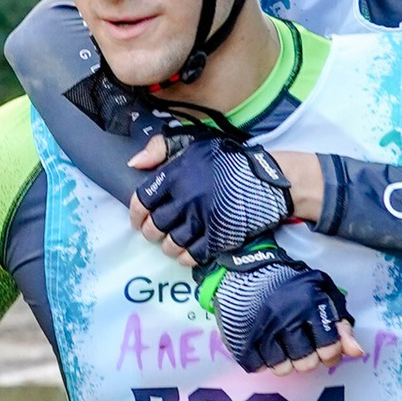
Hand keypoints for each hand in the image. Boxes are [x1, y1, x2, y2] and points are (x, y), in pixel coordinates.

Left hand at [123, 125, 293, 268]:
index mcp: (177, 175)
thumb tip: (133, 163)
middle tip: (154, 232)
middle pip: (155, 225)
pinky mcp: (219, 236)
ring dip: (168, 246)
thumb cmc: (228, 159)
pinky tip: (185, 253)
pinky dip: (185, 257)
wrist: (267, 179)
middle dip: (151, 232)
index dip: (135, 213)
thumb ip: (160, 148)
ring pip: (172, 243)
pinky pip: (193, 254)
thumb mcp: (194, 143)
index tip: (137, 220)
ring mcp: (203, 219)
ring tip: (171, 242)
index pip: (142, 200)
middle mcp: (186, 198)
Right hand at [213, 242, 363, 370]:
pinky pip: (256, 365)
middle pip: (306, 362)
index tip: (325, 347)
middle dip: (309, 359)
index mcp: (310, 305)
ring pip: (281, 367)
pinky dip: (262, 362)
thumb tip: (357, 352)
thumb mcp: (324, 296)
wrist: (251, 272)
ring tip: (285, 348)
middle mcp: (287, 318)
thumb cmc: (294, 286)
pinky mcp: (242, 336)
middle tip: (304, 347)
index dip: (331, 353)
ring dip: (286, 362)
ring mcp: (262, 328)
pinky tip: (266, 349)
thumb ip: (342, 324)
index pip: (329, 348)